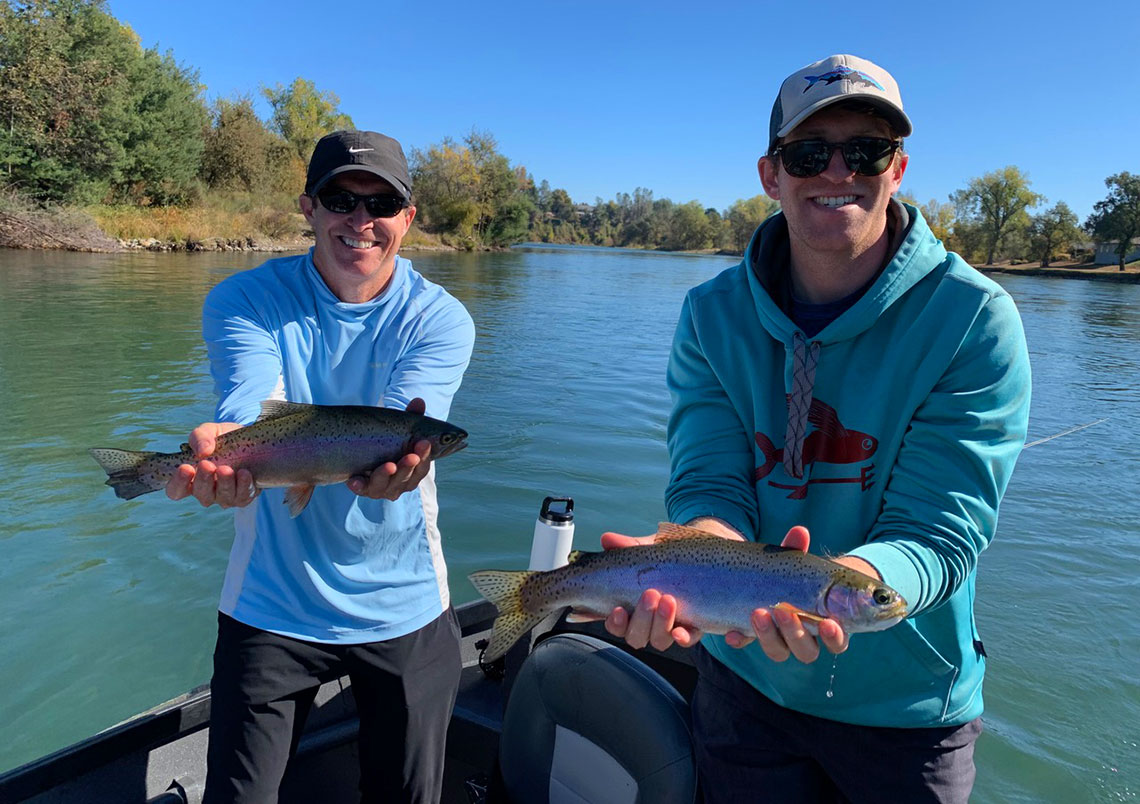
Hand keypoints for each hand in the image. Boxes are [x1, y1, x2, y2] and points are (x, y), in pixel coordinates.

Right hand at [165, 422, 256, 508]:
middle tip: (207, 465)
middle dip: (203, 479)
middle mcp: (207, 491)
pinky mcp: (244, 496)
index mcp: (192, 478)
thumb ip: (200, 437)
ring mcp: (225, 496)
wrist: (253, 440)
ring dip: (224, 483)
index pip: (176, 489)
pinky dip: (243, 485)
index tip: (185, 468)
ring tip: (226, 469)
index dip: (179, 482)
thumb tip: (202, 452)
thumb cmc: (223, 439)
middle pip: (201, 493)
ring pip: (222, 497)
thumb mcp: (209, 431)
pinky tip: (244, 473)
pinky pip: (242, 496)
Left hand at [347, 398, 432, 500]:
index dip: (425, 456)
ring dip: (387, 476)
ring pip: (386, 486)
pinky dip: (359, 485)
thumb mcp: (400, 429)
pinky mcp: (364, 488)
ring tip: (389, 465)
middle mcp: (400, 483)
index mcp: (413, 471)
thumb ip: (411, 417)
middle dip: (408, 467)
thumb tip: (418, 401)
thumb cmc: (390, 441)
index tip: (423, 442)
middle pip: (406, 479)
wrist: (365, 453)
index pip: (422, 467)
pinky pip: (362, 489)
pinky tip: (354, 480)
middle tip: (411, 456)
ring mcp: (382, 488)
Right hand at [601, 531, 703, 651]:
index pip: (616, 625)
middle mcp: (647, 623)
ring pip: (659, 640)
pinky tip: (679, 632)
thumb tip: (606, 539)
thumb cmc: (661, 558)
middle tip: (650, 594)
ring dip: (661, 624)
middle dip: (642, 619)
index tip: (618, 609)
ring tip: (668, 599)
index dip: (615, 623)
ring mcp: (668, 627)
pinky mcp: (691, 627)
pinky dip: (683, 638)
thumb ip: (626, 546)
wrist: (693, 555)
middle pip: (636, 636)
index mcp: (629, 609)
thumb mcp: (645, 550)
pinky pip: (687, 639)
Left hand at [725, 525, 849, 662]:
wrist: (765, 575)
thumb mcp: (795, 561)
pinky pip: (746, 643)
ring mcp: (778, 639)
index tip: (828, 623)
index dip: (834, 636)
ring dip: (767, 635)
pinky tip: (731, 634)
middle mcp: (803, 639)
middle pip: (805, 651)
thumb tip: (799, 532)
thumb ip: (797, 549)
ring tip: (757, 613)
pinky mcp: (753, 635)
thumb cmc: (796, 573)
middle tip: (781, 610)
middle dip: (794, 632)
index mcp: (825, 625)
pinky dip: (739, 639)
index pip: (837, 641)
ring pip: (777, 650)